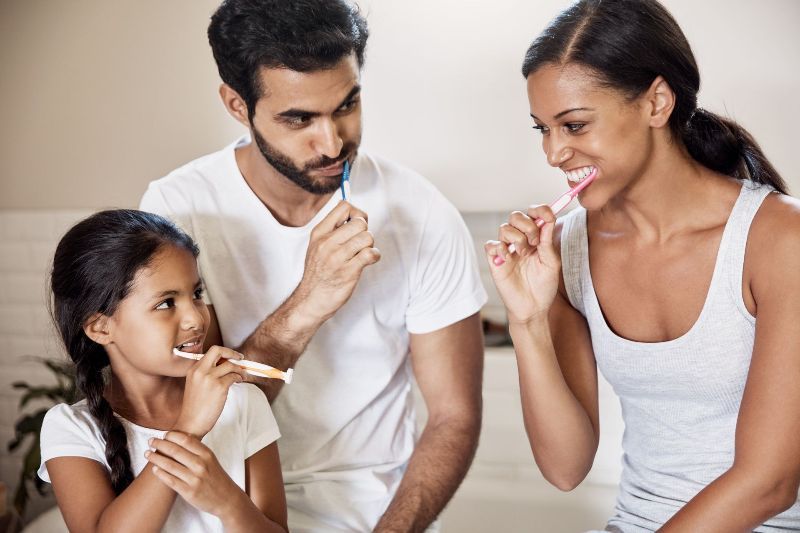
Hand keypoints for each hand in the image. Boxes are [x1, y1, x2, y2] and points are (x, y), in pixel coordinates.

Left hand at [146, 432, 241, 518]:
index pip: (185, 440)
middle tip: (150, 441)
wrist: (226, 498)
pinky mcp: (188, 492)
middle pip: (175, 450)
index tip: (163, 434)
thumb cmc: (216, 476)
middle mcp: (201, 465)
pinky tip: (154, 469)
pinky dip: (160, 473)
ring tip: (147, 454)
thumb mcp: (211, 459)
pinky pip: (170, 480)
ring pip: (169, 465)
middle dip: (159, 444)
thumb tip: (181, 436)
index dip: (171, 435)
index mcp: (207, 454)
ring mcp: (194, 479)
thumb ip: (198, 449)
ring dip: (155, 458)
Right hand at [174, 346, 246, 437]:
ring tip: (241, 376)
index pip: (211, 352)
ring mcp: (210, 378)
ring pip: (230, 365)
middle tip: (240, 358)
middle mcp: (200, 371)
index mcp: (194, 370)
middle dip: (232, 353)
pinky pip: (234, 377)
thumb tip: (226, 365)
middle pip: (218, 350)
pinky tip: (238, 382)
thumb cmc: (195, 407)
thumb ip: (206, 373)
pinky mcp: (219, 387)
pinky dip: (239, 378)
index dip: (224, 353)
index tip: (231, 356)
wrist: (191, 423)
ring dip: (239, 370)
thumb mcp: (195, 385)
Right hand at [293, 200, 380, 323]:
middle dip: (365, 232)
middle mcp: (327, 243)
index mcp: (319, 233)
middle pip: (360, 222)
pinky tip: (368, 261)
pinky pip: (370, 254)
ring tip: (362, 253)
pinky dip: (374, 256)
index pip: (344, 207)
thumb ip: (334, 229)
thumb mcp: (317, 245)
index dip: (356, 213)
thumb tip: (358, 214)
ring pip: (367, 237)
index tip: (355, 226)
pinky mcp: (348, 272)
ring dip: (370, 245)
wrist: (311, 300)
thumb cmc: (319, 272)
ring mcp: (337, 258)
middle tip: (360, 243)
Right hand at [485, 205, 560, 323]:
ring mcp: (507, 250)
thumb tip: (549, 220)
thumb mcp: (551, 262)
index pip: (534, 215)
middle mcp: (521, 241)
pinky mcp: (495, 261)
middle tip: (535, 242)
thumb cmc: (544, 286)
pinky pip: (491, 245)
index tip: (547, 216)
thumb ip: (548, 241)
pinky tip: (508, 258)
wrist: (533, 308)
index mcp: (536, 239)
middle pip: (516, 216)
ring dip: (516, 238)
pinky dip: (500, 248)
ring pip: (504, 228)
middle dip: (527, 224)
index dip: (539, 210)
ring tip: (523, 254)